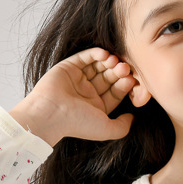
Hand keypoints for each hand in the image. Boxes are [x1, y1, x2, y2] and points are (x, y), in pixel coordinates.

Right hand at [23, 47, 139, 144]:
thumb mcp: (106, 129)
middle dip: (118, 72)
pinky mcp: (68, 67)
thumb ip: (122, 127)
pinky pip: (85, 57)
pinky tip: (105, 54)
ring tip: (115, 61)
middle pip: (109, 77)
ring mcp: (78, 79)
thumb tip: (132, 118)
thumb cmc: (77, 124)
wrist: (50, 114)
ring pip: (98, 66)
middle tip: (125, 68)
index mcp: (97, 107)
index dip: (125, 85)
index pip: (116, 92)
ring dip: (109, 61)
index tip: (132, 80)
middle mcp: (88, 92)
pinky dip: (96, 53)